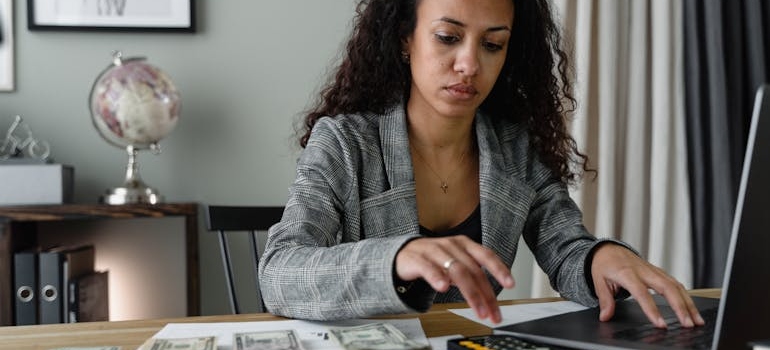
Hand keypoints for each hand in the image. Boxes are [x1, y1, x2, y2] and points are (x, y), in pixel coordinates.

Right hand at [395, 235, 514, 323]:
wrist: (403, 254)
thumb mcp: (457, 263)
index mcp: (464, 245)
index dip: (499, 269)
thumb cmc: (434, 259)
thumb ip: (473, 275)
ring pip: (456, 271)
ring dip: (470, 292)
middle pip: (473, 270)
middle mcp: (452, 246)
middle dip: (485, 294)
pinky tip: (443, 287)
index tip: (511, 284)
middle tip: (491, 312)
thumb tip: (491, 296)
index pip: (486, 255)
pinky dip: (437, 277)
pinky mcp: (417, 259)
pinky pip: (429, 268)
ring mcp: (434, 251)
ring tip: (477, 309)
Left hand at [590, 243, 704, 328]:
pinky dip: (686, 296)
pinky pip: (675, 283)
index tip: (660, 324)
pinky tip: (692, 308)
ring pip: (675, 285)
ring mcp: (653, 271)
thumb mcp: (598, 281)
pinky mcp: (658, 272)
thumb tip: (605, 316)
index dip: (652, 309)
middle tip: (688, 324)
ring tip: (696, 320)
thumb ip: (605, 300)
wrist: (608, 249)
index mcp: (627, 273)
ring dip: (688, 303)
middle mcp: (644, 271)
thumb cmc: (604, 264)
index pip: (642, 293)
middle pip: (667, 288)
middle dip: (680, 307)